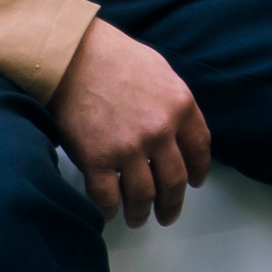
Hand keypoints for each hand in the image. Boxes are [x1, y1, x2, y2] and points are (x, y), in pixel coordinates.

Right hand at [48, 20, 210, 226]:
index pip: (199, 149)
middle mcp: (160, 130)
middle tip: (167, 214)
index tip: (194, 182)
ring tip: (137, 217)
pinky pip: (108, 198)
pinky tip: (110, 211)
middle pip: (175, 181)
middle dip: (172, 204)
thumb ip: (173, 102)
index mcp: (180, 105)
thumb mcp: (159, 70)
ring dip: (141, 212)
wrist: (72, 54)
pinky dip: (110, 210)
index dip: (198, 171)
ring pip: (144, 196)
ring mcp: (128, 147)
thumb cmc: (113, 56)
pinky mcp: (97, 159)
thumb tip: (178, 129)